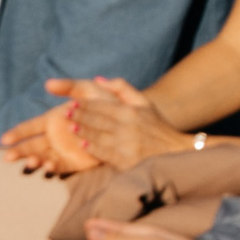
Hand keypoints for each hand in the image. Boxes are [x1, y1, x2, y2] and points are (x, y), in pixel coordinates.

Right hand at [0, 80, 106, 174]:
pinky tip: (48, 166)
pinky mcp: (77, 162)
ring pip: (43, 157)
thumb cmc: (107, 103)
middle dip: (19, 151)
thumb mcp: (89, 90)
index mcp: (54, 120)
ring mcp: (65, 150)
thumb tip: (47, 83)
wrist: (128, 121)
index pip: (30, 127)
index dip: (17, 133)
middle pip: (32, 145)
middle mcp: (56, 137)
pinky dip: (53, 167)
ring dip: (34, 160)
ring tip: (30, 161)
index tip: (4, 139)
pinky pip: (62, 166)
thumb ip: (70, 86)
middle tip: (7, 157)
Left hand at [69, 76, 194, 171]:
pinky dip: (92, 148)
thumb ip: (122, 90)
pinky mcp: (125, 159)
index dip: (85, 104)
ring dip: (82, 131)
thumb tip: (98, 80)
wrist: (175, 152)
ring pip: (97, 136)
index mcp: (131, 111)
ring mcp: (125, 144)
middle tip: (65, 113)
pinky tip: (83, 145)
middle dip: (80, 116)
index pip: (102, 106)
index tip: (72, 103)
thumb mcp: (145, 104)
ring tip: (71, 128)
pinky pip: (104, 153)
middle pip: (97, 120)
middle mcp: (127, 126)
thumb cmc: (157, 127)